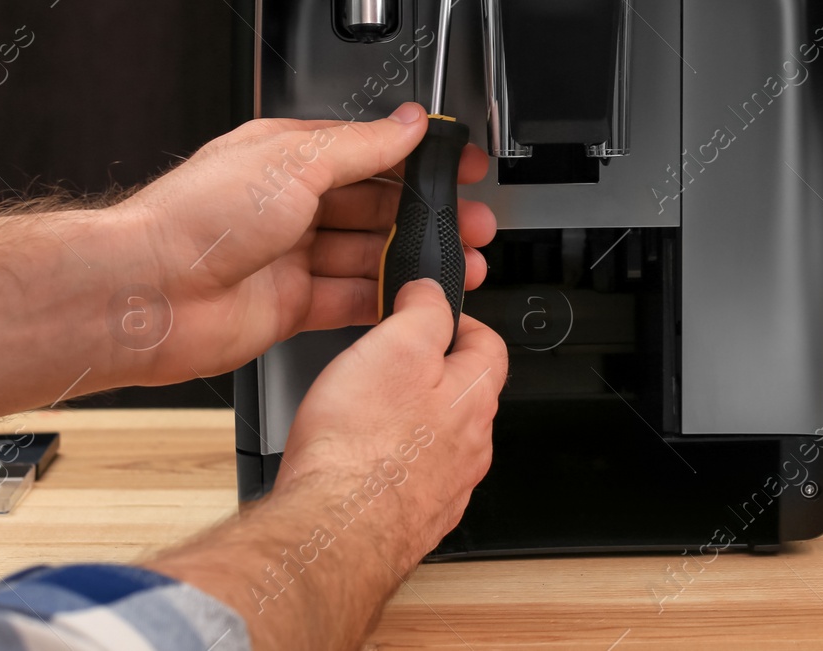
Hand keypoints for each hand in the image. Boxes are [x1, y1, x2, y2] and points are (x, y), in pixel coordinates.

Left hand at [122, 103, 494, 386]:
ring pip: (368, 256)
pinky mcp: (289, 307)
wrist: (146, 294)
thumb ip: (360, 146)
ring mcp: (289, 258)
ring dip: (413, 260)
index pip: (369, 152)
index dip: (418, 159)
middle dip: (427, 216)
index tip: (459, 167)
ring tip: (458, 265)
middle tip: (471, 225)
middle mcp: (289, 206)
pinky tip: (412, 300)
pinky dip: (383, 301)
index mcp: (287, 158)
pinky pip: (349, 302)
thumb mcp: (293, 162)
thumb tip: (407, 123)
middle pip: (375, 207)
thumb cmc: (196, 219)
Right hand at [147, 280, 505, 649]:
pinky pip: (412, 481)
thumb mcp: (395, 345)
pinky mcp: (415, 521)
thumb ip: (424, 311)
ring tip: (366, 414)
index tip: (431, 316)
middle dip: (431, 374)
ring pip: (439, 441)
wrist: (331, 530)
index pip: (490, 346)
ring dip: (411, 423)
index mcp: (475, 399)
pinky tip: (358, 464)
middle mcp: (472, 448)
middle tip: (390, 363)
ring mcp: (446, 489)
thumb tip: (433, 292)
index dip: (460, 323)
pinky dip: (391, 466)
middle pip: (464, 395)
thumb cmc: (359, 444)